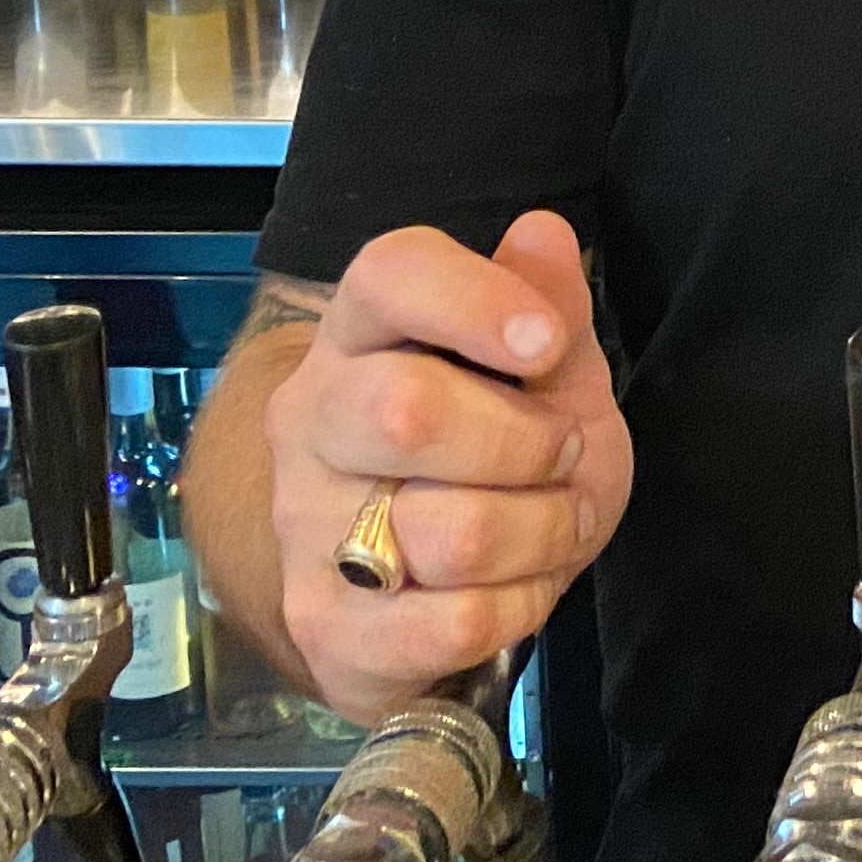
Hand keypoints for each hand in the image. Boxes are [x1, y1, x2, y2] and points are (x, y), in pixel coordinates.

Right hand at [266, 211, 630, 726]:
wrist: (433, 580)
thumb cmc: (498, 453)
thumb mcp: (546, 371)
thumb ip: (547, 302)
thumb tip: (542, 235)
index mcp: (360, 334)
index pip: (388, 275)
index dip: (474, 300)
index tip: (546, 341)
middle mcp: (311, 421)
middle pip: (404, 411)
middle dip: (524, 441)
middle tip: (557, 454)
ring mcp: (304, 528)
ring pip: (451, 534)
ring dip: (541, 533)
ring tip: (543, 525)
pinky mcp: (325, 627)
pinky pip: (454, 624)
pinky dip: (517, 608)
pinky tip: (511, 590)